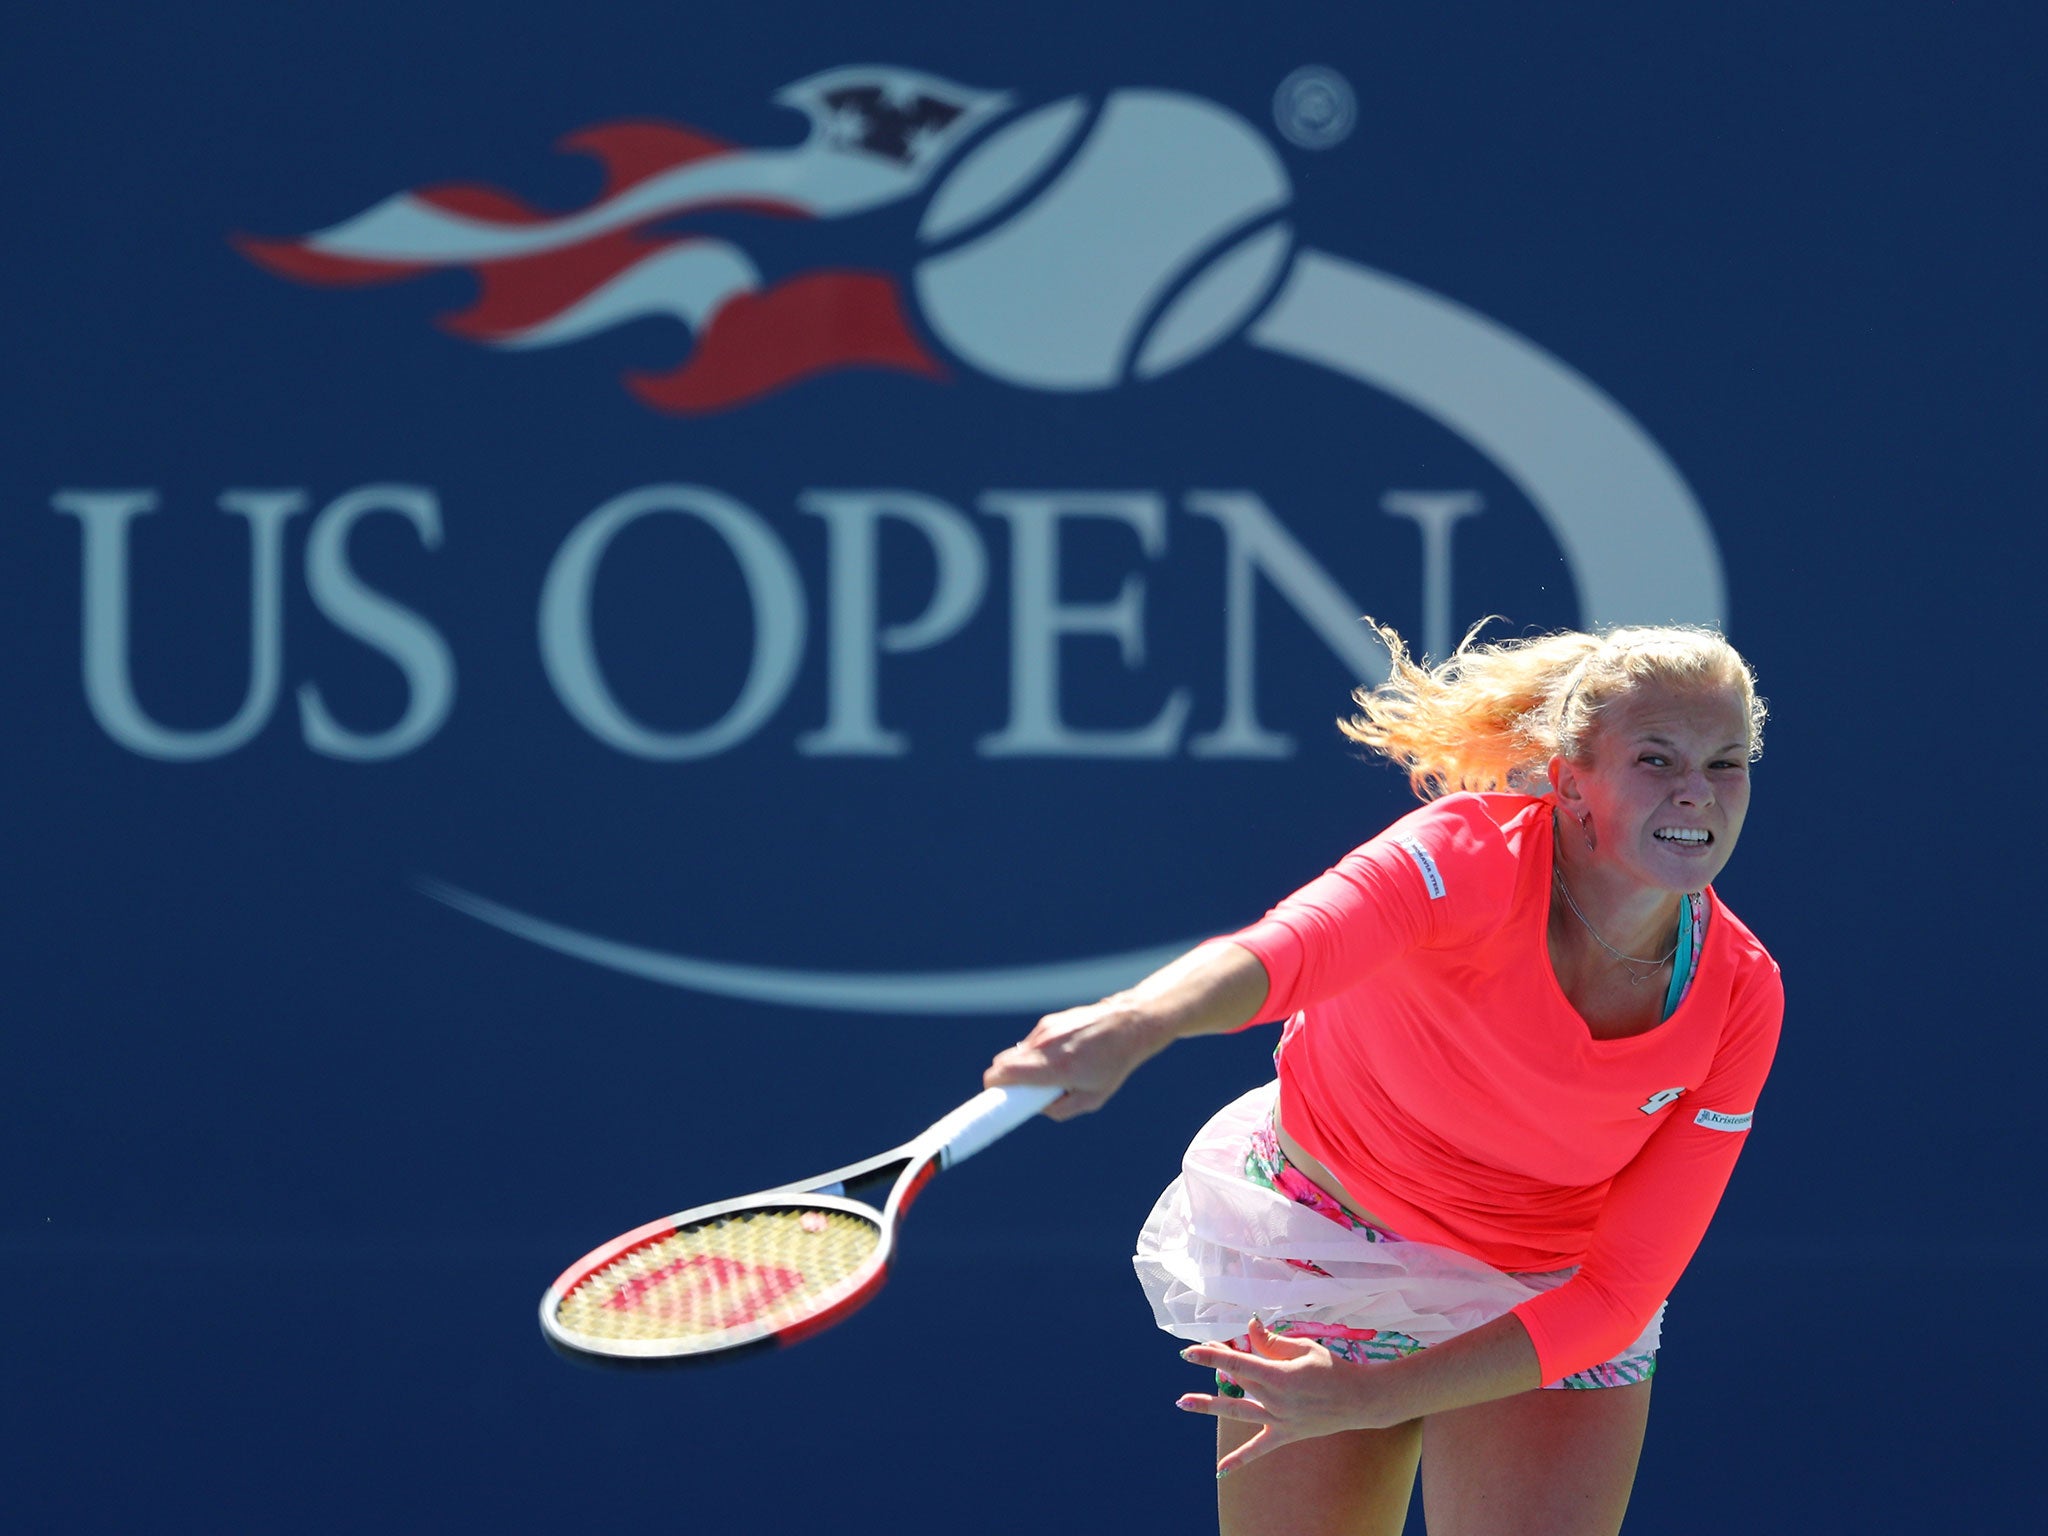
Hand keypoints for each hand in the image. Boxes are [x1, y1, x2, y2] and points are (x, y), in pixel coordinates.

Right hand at [983, 997, 1162, 1119]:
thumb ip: (1061, 1109)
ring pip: (1017, 1052)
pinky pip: (1031, 1042)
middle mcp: (1046, 1046)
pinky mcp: (1049, 1020)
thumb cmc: (1113, 1064)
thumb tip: (1037, 1107)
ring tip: (1050, 1073)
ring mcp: (1046, 1030)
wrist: (1128, 1025)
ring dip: (1023, 1066)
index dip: (992, 1086)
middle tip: (1019, 1091)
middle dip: (1004, 1078)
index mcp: (1056, 1067)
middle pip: (1002, 1061)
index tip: (993, 1097)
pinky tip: (1060, 1056)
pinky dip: (1036, 1053)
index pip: (1006, 1072)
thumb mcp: (1093, 1098)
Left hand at [1175, 1319, 1398, 1475]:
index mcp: (1280, 1374)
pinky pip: (1258, 1448)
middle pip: (1235, 1381)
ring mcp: (1279, 1419)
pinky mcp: (1286, 1434)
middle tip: (1189, 1357)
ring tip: (1183, 1402)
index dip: (1213, 1354)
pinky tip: (1219, 1470)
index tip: (1191, 1349)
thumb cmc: (1333, 1368)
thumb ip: (1273, 1341)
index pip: (1239, 1361)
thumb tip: (1249, 1327)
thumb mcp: (1304, 1348)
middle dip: (1211, 1368)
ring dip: (1209, 1405)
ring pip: (1237, 1412)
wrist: (1360, 1400)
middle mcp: (1275, 1399)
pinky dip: (1239, 1459)